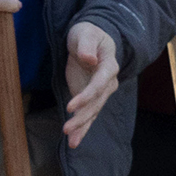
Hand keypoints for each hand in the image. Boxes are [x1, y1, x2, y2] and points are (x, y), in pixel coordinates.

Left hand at [59, 21, 120, 146]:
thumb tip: (90, 58)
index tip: (71, 106)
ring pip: (93, 112)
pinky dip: (81, 128)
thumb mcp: (85, 34)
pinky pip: (87, 114)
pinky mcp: (89, 98)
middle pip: (97, 103)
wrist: (89, 40)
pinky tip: (74, 142)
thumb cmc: (87, 33)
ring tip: (72, 142)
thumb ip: (87, 45)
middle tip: (67, 129)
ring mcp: (99, 92)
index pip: (100, 84)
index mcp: (109, 66)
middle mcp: (108, 82)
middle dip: (82, 117)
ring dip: (82, 127)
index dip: (87, 96)